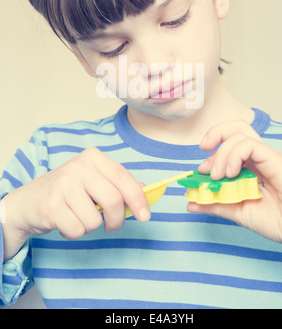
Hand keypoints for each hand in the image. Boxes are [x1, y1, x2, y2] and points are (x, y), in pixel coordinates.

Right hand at [2, 147, 149, 259]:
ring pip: (95, 220)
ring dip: (90, 227)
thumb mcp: (93, 181)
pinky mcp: (51, 205)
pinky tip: (65, 222)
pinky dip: (74, 233)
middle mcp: (78, 166)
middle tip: (110, 226)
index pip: (123, 178)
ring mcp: (63, 184)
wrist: (28, 202)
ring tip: (77, 217)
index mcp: (92, 157)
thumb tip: (145, 191)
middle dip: (116, 221)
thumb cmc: (67, 192)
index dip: (138, 199)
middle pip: (113, 201)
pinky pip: (78, 230)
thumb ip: (117, 184)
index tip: (145, 216)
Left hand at [188, 121, 281, 252]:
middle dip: (214, 134)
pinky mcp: (274, 159)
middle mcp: (258, 157)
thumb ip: (214, 204)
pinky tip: (230, 174)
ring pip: (240, 134)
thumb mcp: (236, 211)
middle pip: (236, 128)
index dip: (211, 152)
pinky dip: (233, 155)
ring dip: (222, 154)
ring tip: (218, 176)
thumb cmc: (274, 220)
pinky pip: (249, 144)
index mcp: (250, 165)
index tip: (199, 171)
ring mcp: (267, 156)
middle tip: (204, 157)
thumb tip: (190, 202)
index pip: (228, 141)